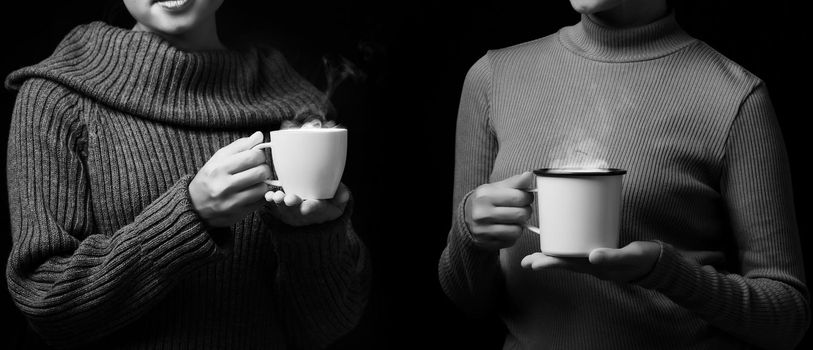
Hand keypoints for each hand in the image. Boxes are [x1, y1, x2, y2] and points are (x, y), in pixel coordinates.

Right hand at [189, 131, 270, 226]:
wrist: (194, 207)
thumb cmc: (209, 179)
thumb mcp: (218, 159)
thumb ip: (239, 146)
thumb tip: (259, 135)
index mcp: (219, 167)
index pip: (252, 156)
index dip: (260, 154)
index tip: (256, 157)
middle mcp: (224, 185)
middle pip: (261, 172)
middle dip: (264, 168)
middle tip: (258, 169)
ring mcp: (232, 201)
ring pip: (263, 187)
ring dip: (263, 183)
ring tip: (255, 181)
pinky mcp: (239, 213)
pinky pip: (260, 201)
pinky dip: (260, 195)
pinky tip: (252, 192)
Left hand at [264, 183, 350, 226]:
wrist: (313, 215)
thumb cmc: (328, 203)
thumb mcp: (340, 202)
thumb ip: (342, 196)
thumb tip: (342, 194)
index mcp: (321, 211)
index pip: (318, 209)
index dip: (313, 208)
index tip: (308, 206)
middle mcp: (306, 215)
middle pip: (299, 211)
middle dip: (293, 205)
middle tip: (288, 199)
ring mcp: (292, 214)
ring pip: (285, 210)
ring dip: (280, 203)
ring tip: (275, 196)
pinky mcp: (282, 211)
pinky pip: (275, 208)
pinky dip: (271, 202)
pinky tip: (267, 195)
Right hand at [465, 171, 533, 249]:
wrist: (467, 217)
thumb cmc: (486, 200)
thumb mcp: (497, 188)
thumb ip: (515, 182)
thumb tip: (529, 175)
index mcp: (485, 195)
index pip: (520, 197)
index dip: (528, 197)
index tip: (525, 197)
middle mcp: (482, 213)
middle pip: (521, 214)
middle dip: (525, 211)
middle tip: (520, 209)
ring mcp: (483, 230)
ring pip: (517, 230)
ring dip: (519, 225)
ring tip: (513, 219)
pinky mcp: (486, 243)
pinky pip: (511, 240)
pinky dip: (512, 235)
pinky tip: (505, 228)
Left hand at [520, 241, 660, 281]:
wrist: (658, 261)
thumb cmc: (644, 259)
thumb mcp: (631, 256)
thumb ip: (614, 256)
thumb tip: (593, 256)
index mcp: (596, 267)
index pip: (568, 265)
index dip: (550, 263)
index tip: (533, 263)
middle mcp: (592, 265)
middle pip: (564, 263)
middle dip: (545, 262)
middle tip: (525, 262)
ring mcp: (595, 259)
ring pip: (569, 258)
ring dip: (552, 256)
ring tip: (534, 257)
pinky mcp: (600, 251)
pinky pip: (579, 251)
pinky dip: (567, 247)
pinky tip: (560, 241)